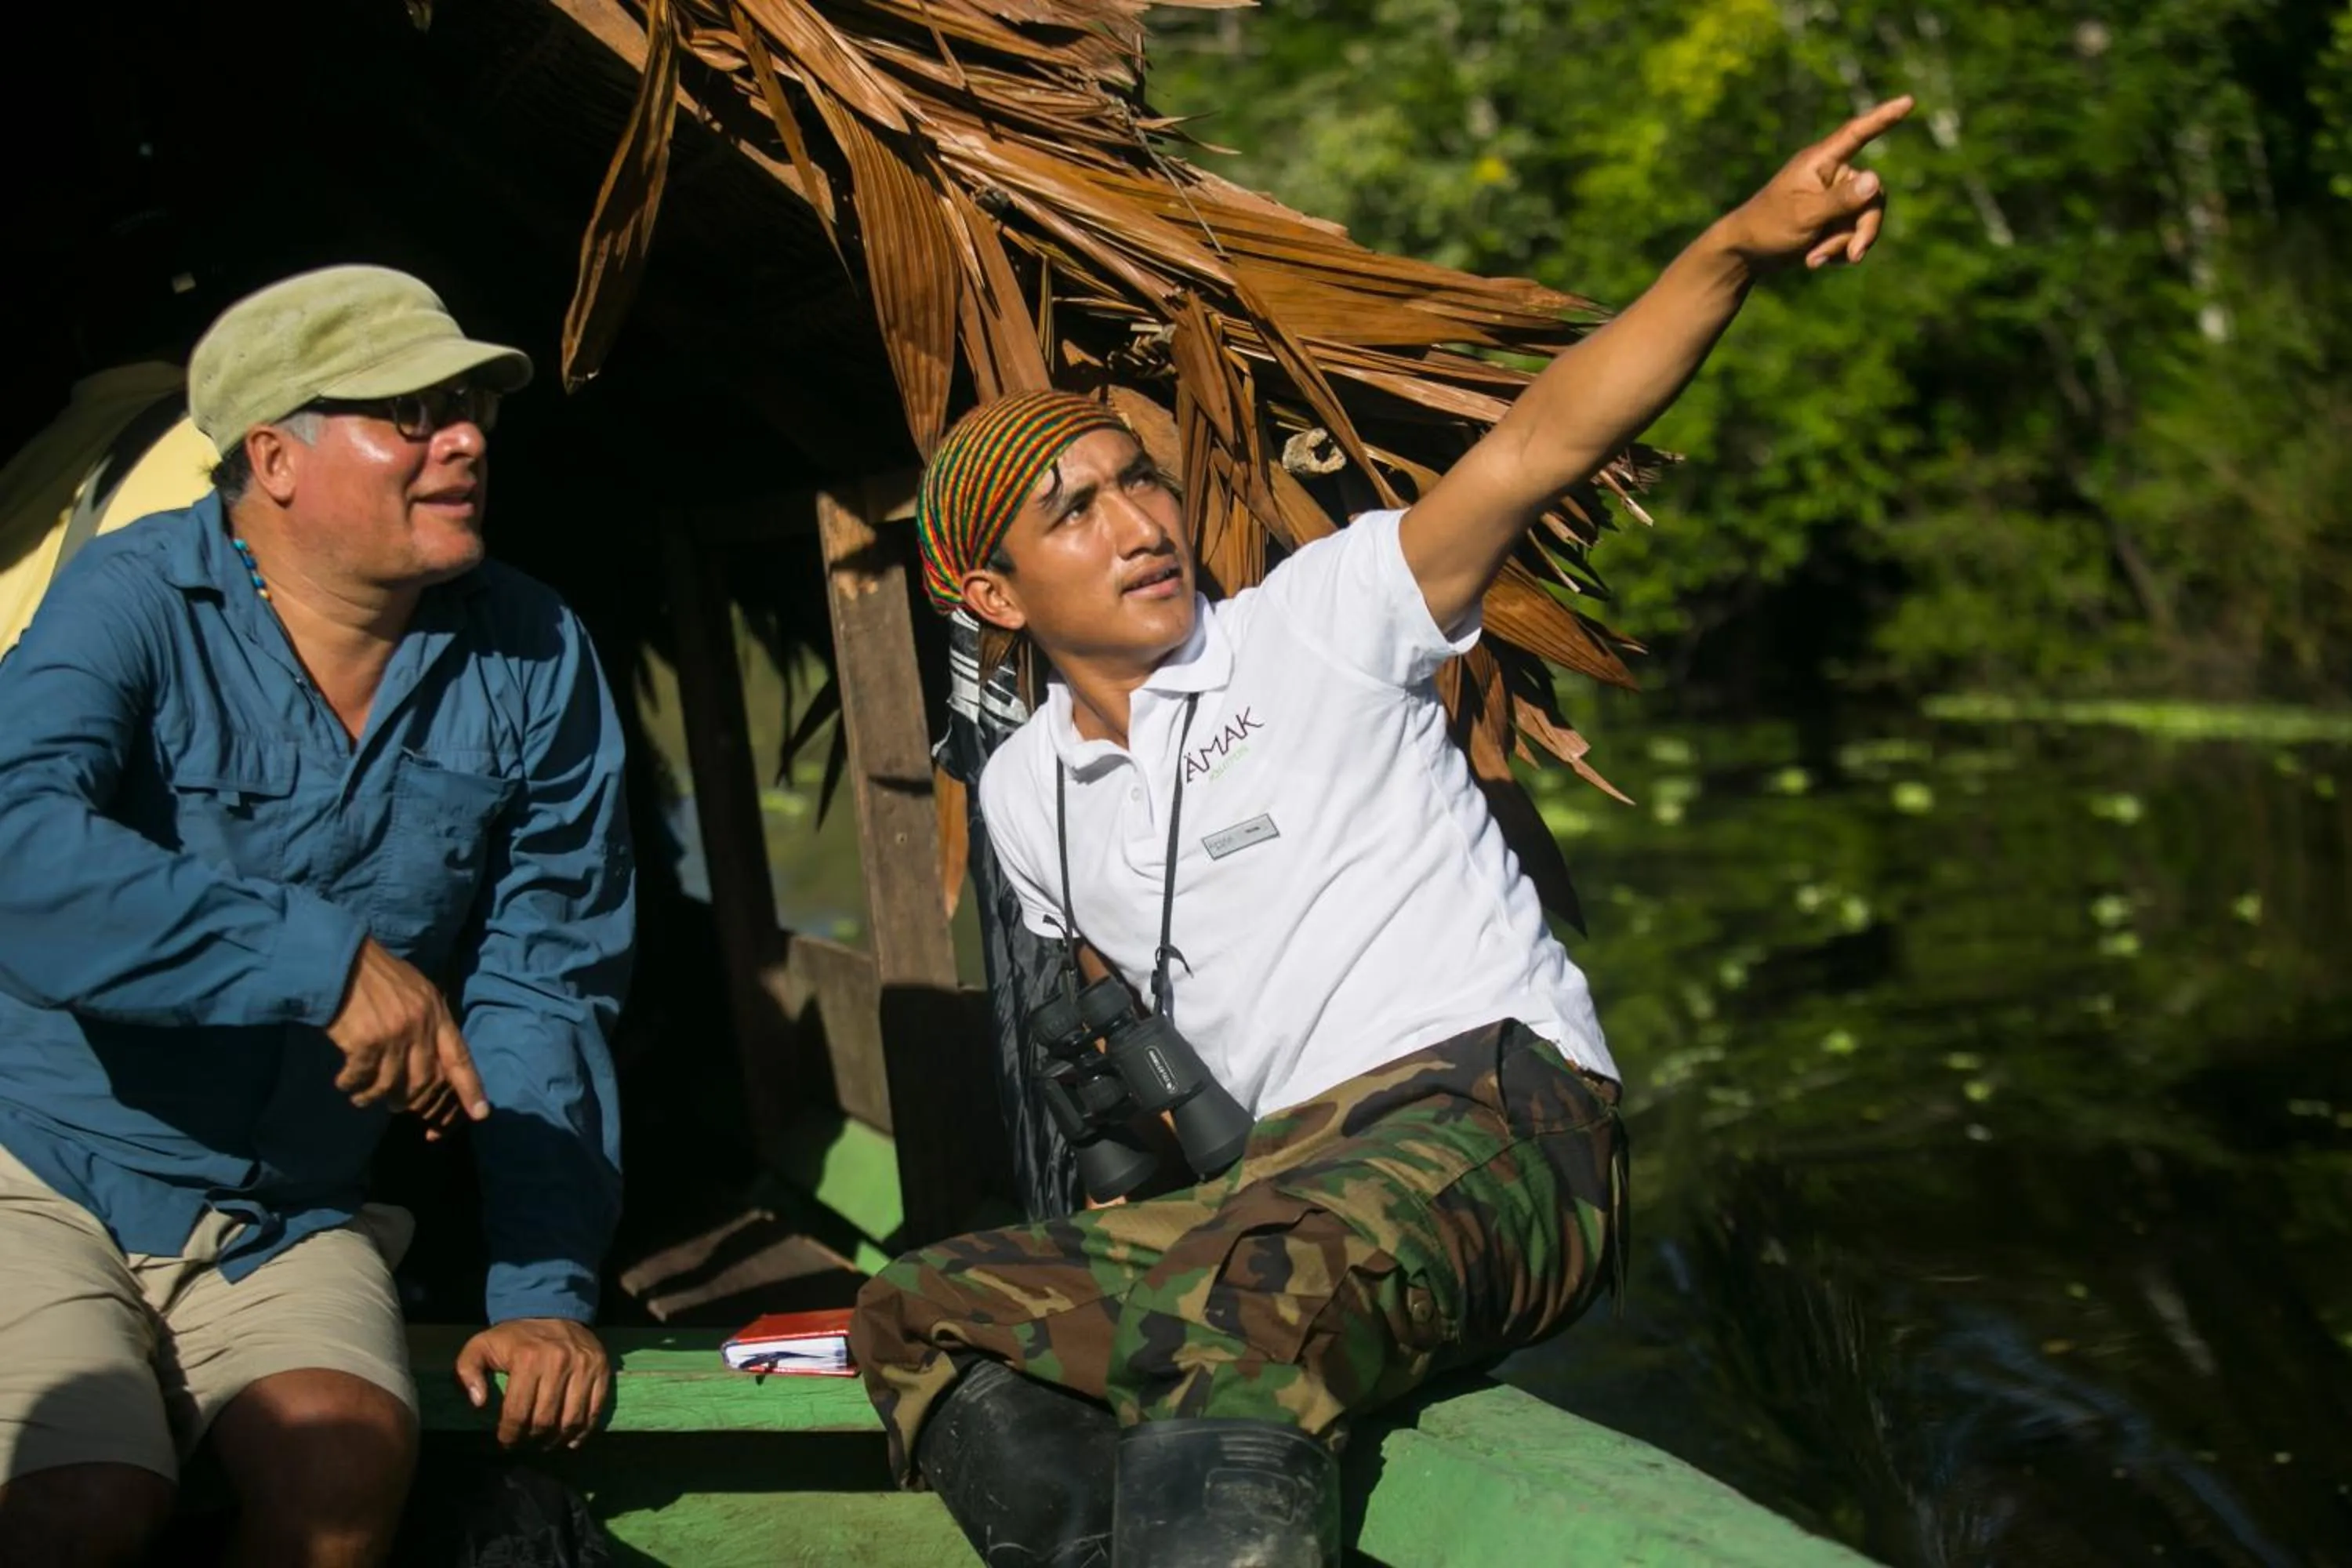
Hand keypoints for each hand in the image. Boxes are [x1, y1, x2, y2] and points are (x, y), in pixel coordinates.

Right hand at [324, 936, 490, 1123]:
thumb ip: (428, 1022)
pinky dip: (353, 1087)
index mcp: (437, 1014)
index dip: (471, 1088)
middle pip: (427, 1080)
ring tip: (364, 1098)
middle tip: (399, 1106)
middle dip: (415, 1102)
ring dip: (378, 1097)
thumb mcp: (417, 991)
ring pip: (395, 1085)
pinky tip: (345, 1083)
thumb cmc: (378, 975)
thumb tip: (432, 1063)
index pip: (460, 1058)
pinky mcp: (366, 1042)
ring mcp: (394, 1035)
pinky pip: (363, 1078)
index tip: (480, 1114)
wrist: (342, 960)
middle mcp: (421, 1026)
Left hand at [454, 1318, 610, 1448]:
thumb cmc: (513, 1337)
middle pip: (545, 1420)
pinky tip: (570, 1440)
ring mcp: (584, 1366)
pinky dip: (583, 1431)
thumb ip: (467, 1372)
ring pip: (571, 1419)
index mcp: (527, 1359)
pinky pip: (595, 1409)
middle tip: (525, 1443)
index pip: (517, 1412)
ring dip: (556, 1440)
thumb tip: (479, 1403)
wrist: (552, 1309)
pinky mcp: (601, 1368)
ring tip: (545, 1444)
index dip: (509, 1435)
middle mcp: (559, 1362)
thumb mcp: (479, 1347)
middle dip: (532, 1440)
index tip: (506, 1442)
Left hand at [1721, 96, 1913, 270]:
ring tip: (1814, 260)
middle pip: (1873, 195)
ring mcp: (1834, 198)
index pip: (1857, 134)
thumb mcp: (1805, 215)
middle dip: (1864, 229)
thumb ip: (1840, 200)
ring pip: (1865, 219)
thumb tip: (1875, 180)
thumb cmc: (1768, 227)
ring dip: (1844, 244)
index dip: (1884, 117)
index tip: (1908, 101)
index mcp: (1821, 162)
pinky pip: (1854, 234)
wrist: (1745, 254)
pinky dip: (1839, 249)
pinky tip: (1816, 259)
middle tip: (1853, 255)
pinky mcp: (1833, 219)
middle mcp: (1832, 175)